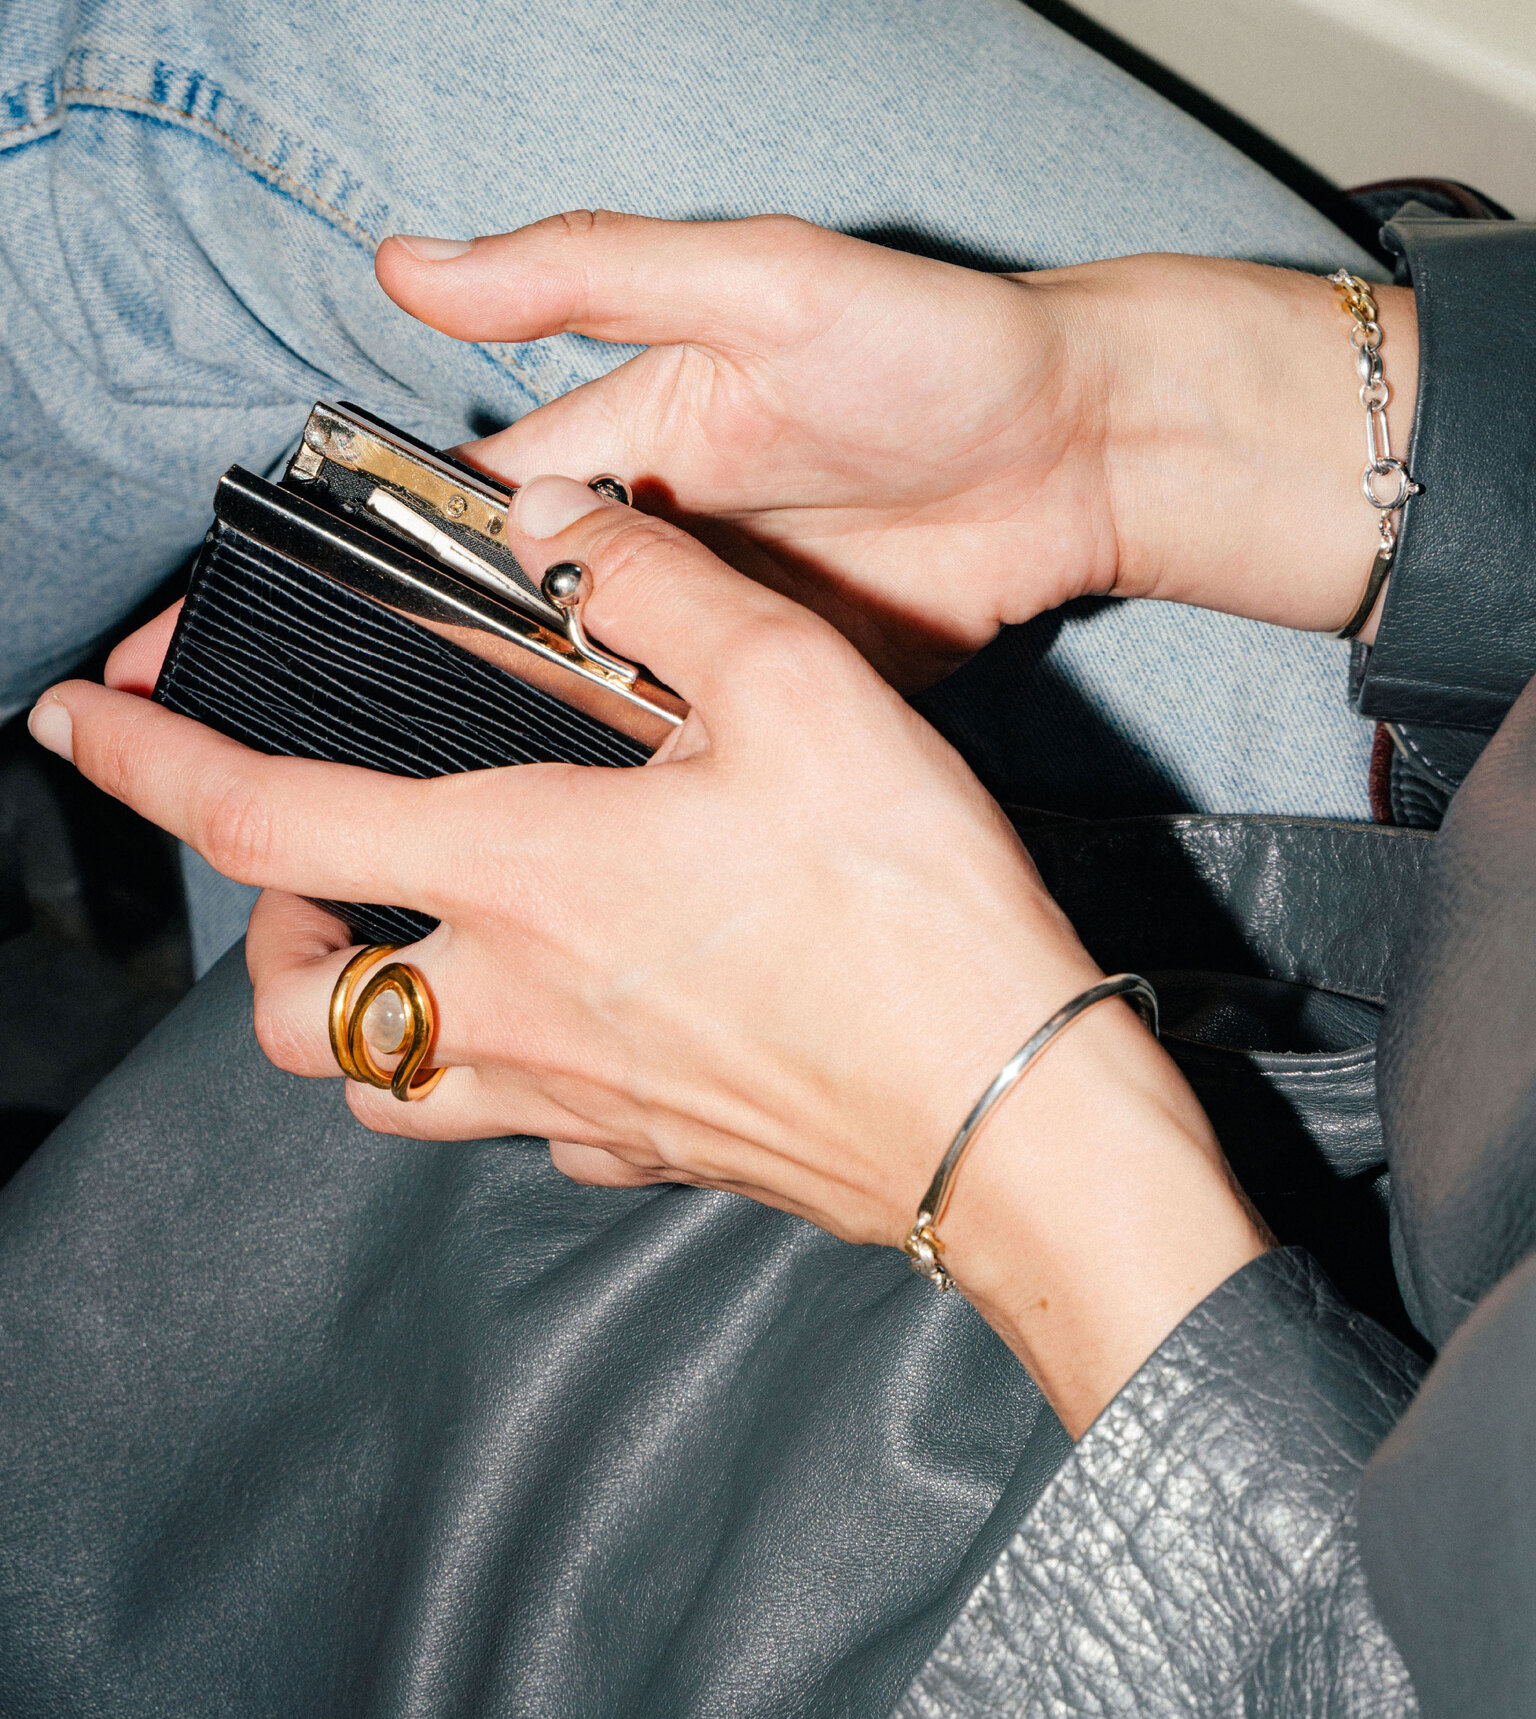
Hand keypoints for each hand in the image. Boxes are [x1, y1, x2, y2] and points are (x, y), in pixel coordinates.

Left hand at [36, 479, 1262, 1433]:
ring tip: (418, 947)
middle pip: (290, 1015)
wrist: (1007, 1116)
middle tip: (316, 873)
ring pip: (382, 1094)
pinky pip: (520, 1132)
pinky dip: (501, 1076)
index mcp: (523, 874)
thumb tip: (563, 528)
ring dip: (360, 1019)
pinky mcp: (642, 1156)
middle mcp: (512, 1006)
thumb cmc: (909, 911)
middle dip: (261, 944)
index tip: (73, 728)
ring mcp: (570, 1101)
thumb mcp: (801, 694)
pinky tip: (576, 1022)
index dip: (147, 768)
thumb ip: (660, 590)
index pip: (266, 821)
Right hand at [377, 214, 1416, 683]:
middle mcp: (665, 531)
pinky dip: (668, 760)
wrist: (1083, 453)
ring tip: (532, 766)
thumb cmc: (933, 347)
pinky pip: (703, 731)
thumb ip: (586, 277)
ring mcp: (724, 615)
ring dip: (575, 721)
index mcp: (633, 431)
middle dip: (490, 658)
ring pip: (610, 685)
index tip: (363, 599)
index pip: (489, 495)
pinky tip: (635, 798)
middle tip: (454, 707)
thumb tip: (412, 266)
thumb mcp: (756, 283)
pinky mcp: (785, 682)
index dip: (417, 541)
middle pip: (538, 609)